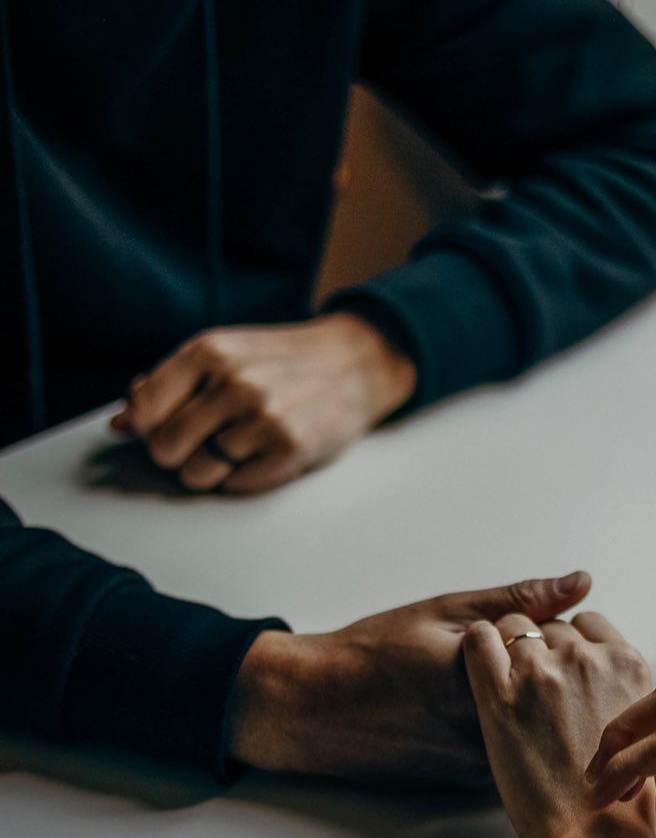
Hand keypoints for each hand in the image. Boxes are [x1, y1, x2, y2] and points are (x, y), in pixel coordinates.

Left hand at [112, 313, 415, 494]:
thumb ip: (169, 384)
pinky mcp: (289, 451)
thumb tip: (119, 424)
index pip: (143, 410)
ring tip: (236, 448)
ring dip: (210, 470)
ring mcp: (262, 418)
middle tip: (203, 441)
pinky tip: (261, 454)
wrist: (353, 364)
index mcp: (209, 352)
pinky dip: (242, 477)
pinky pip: (235, 486)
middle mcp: (233, 383)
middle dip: (178, 453)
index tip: (162, 428)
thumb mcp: (224, 352)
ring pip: (197, 474)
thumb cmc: (282, 362)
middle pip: (165, 449)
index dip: (146, 428)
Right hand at [228, 572, 591, 785]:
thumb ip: (519, 600)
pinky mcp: (475, 782)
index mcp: (486, 676)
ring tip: (475, 688)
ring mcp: (484, 761)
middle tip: (504, 658)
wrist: (317, 710)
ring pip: (541, 729)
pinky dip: (516, 733)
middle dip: (550, 674)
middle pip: (558, 697)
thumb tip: (581, 582)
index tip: (523, 629)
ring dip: (536, 707)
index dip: (551, 636)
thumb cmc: (374, 654)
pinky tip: (471, 714)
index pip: (561, 653)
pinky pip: (519, 752)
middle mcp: (489, 728)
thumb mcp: (446, 611)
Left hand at [463, 610, 655, 837]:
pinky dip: (477, 646)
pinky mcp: (500, 696)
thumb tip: (609, 688)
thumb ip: (626, 696)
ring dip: (507, 648)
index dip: (570, 643)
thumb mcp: (645, 732)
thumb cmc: (621, 802)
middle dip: (539, 649)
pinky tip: (479, 671)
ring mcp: (542, 673)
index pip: (589, 623)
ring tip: (505, 686)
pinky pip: (478, 638)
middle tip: (531, 688)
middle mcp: (587, 659)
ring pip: (514, 625)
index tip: (560, 668)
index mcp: (627, 665)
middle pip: (551, 625)